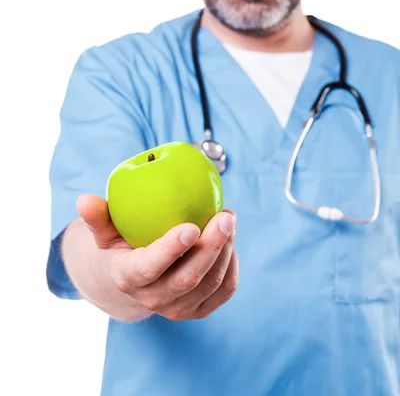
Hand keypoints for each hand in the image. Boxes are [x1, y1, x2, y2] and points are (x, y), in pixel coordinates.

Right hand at [77, 194, 238, 320]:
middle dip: (211, 246)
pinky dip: (231, 267)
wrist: (132, 281)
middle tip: (225, 216)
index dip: (170, 250)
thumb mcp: (105, 232)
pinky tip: (230, 242)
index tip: (190, 226)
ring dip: (225, 250)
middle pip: (188, 278)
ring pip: (210, 284)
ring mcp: (177, 309)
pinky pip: (223, 292)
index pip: (150, 267)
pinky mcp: (197, 310)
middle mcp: (153, 299)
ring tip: (228, 220)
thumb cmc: (120, 245)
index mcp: (128, 278)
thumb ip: (98, 217)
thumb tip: (85, 200)